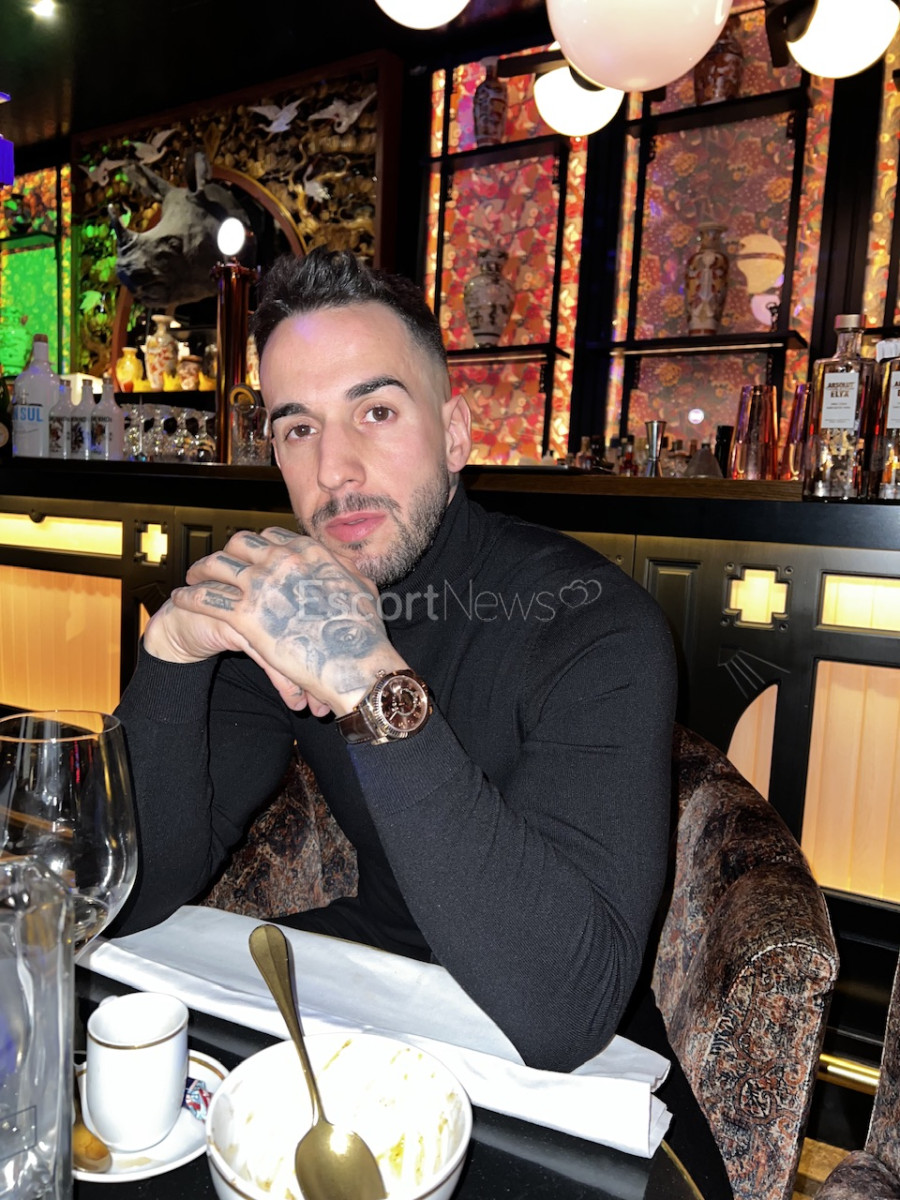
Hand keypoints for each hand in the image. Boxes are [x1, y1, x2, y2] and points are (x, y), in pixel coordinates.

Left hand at [148, 527, 406, 713]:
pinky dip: (189, 597)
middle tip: (215, 563)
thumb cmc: (364, 633)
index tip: (248, 554)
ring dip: (200, 570)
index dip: (255, 544)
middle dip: (225, 552)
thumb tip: (345, 563)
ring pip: (216, 566)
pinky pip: (205, 598)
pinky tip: (180, 599)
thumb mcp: (363, 588)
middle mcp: (281, 560)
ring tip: (192, 578)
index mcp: (308, 551)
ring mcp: (261, 585)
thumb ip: (347, 569)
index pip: (271, 536)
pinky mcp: (244, 614)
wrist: (355, 664)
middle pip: (239, 544)